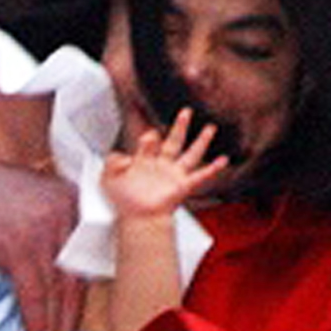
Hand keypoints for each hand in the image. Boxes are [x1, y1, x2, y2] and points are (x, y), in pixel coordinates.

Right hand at [0, 149, 83, 330]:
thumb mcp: (30, 201)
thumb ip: (55, 227)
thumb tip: (70, 271)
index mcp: (74, 199)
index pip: (87, 257)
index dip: (81, 292)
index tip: (74, 317)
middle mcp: (67, 210)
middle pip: (77, 276)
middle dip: (70, 314)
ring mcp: (45, 227)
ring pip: (58, 291)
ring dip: (53, 326)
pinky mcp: (19, 246)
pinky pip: (35, 295)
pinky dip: (35, 322)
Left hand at [101, 107, 227, 220]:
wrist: (137, 218)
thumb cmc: (124, 202)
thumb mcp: (108, 178)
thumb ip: (112, 161)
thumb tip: (127, 154)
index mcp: (145, 162)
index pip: (149, 142)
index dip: (148, 137)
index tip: (147, 138)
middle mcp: (162, 166)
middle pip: (173, 141)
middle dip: (180, 126)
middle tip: (186, 112)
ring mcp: (174, 175)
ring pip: (191, 154)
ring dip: (201, 141)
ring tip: (210, 128)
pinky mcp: (182, 186)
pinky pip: (201, 176)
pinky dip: (213, 168)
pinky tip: (222, 160)